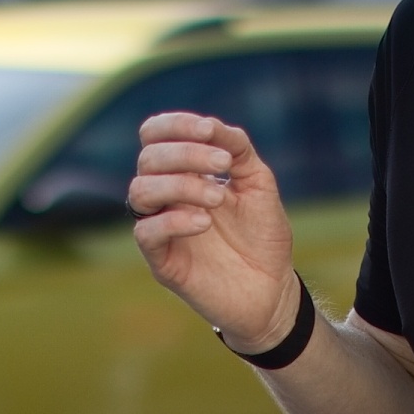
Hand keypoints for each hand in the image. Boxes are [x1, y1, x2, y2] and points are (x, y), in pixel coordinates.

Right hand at [128, 110, 294, 344]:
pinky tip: (204, 222)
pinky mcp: (162, 261)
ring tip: (218, 198)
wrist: (273, 288)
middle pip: (149, 159)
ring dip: (180, 185)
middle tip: (224, 164)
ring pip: (140, 191)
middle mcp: (166, 196)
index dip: (175, 125)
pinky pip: (146, 233)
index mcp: (184, 172)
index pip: (155, 136)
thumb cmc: (263, 235)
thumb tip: (213, 126)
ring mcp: (161, 228)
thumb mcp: (258, 182)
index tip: (209, 129)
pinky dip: (173, 221)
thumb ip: (237, 149)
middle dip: (186, 153)